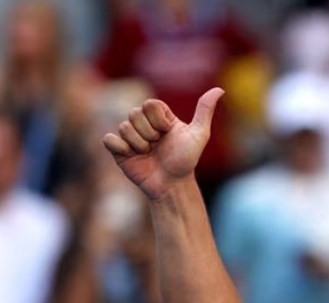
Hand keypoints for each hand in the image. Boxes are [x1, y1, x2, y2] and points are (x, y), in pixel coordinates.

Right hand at [102, 87, 223, 200]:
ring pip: (123, 127)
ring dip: (138, 143)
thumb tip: (219, 89)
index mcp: (159, 117)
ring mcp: (130, 136)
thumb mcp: (199, 134)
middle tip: (158, 146)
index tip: (167, 132)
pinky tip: (132, 156)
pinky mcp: (119, 150)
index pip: (150, 104)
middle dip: (149, 132)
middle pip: (134, 113)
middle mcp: (143, 124)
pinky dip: (120, 148)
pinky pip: (109, 139)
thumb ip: (205, 111)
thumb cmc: (185, 161)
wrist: (172, 185)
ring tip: (148, 154)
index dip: (158, 119)